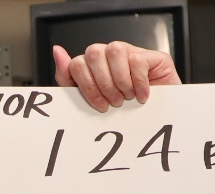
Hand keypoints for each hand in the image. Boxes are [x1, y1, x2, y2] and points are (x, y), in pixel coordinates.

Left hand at [53, 42, 180, 109]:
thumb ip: (69, 78)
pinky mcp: (153, 57)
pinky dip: (138, 82)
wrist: (157, 123)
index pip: (77, 63)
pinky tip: (142, 95)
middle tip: (114, 102)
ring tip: (127, 97)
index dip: (86, 86)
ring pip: (114, 50)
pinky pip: (137, 59)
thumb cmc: (124, 114)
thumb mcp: (89, 102)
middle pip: (93, 54)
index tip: (99, 105)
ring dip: (119, 80)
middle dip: (102, 84)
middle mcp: (111, 57)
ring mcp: (132, 54)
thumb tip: (57, 51)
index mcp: (94, 67)